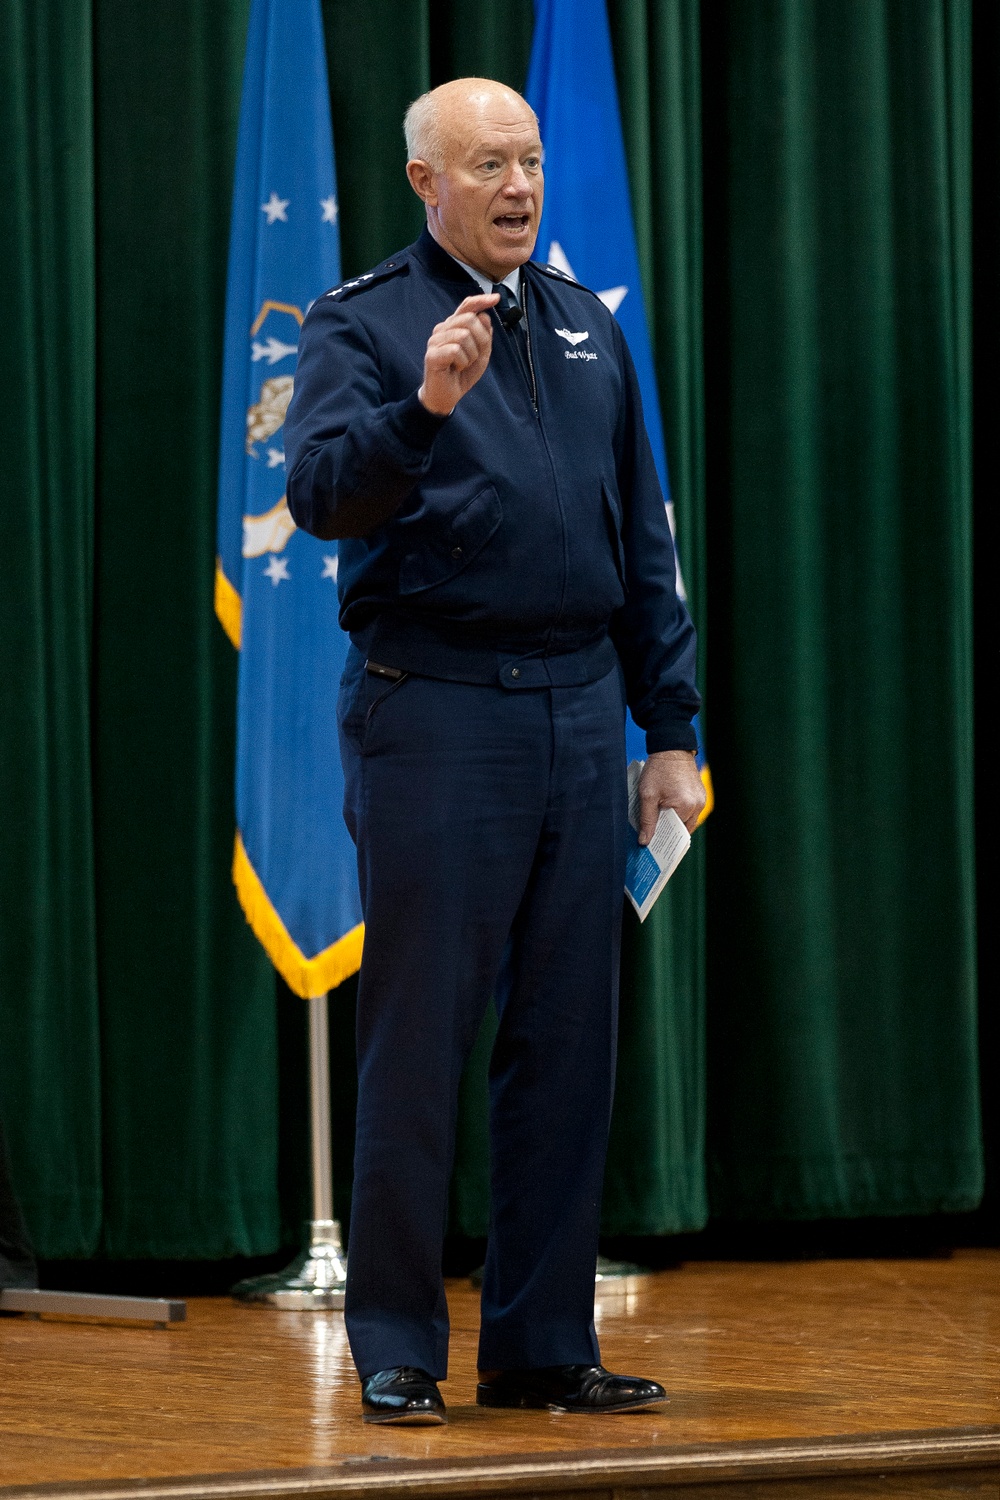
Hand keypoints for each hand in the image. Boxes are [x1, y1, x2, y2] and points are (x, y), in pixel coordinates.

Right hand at [418, 293, 498, 414]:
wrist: (447, 395)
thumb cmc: (462, 373)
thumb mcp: (481, 354)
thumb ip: (485, 336)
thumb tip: (485, 316)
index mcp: (454, 326)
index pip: (467, 306)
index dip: (481, 300)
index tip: (496, 298)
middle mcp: (443, 328)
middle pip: (470, 319)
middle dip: (481, 339)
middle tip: (474, 357)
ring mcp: (435, 340)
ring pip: (464, 335)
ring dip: (471, 354)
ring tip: (463, 364)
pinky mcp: (432, 354)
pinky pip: (456, 350)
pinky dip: (462, 362)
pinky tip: (456, 368)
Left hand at [637, 750, 705, 841]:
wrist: (672, 748)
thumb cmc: (658, 769)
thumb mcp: (648, 795)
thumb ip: (647, 820)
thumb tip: (645, 841)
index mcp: (685, 806)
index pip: (675, 833)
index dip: (663, 840)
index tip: (652, 846)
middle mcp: (697, 805)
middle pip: (683, 829)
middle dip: (669, 833)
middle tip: (653, 838)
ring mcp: (701, 800)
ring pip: (688, 821)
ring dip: (675, 823)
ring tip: (659, 824)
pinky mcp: (701, 795)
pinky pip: (691, 811)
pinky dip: (680, 814)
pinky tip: (668, 812)